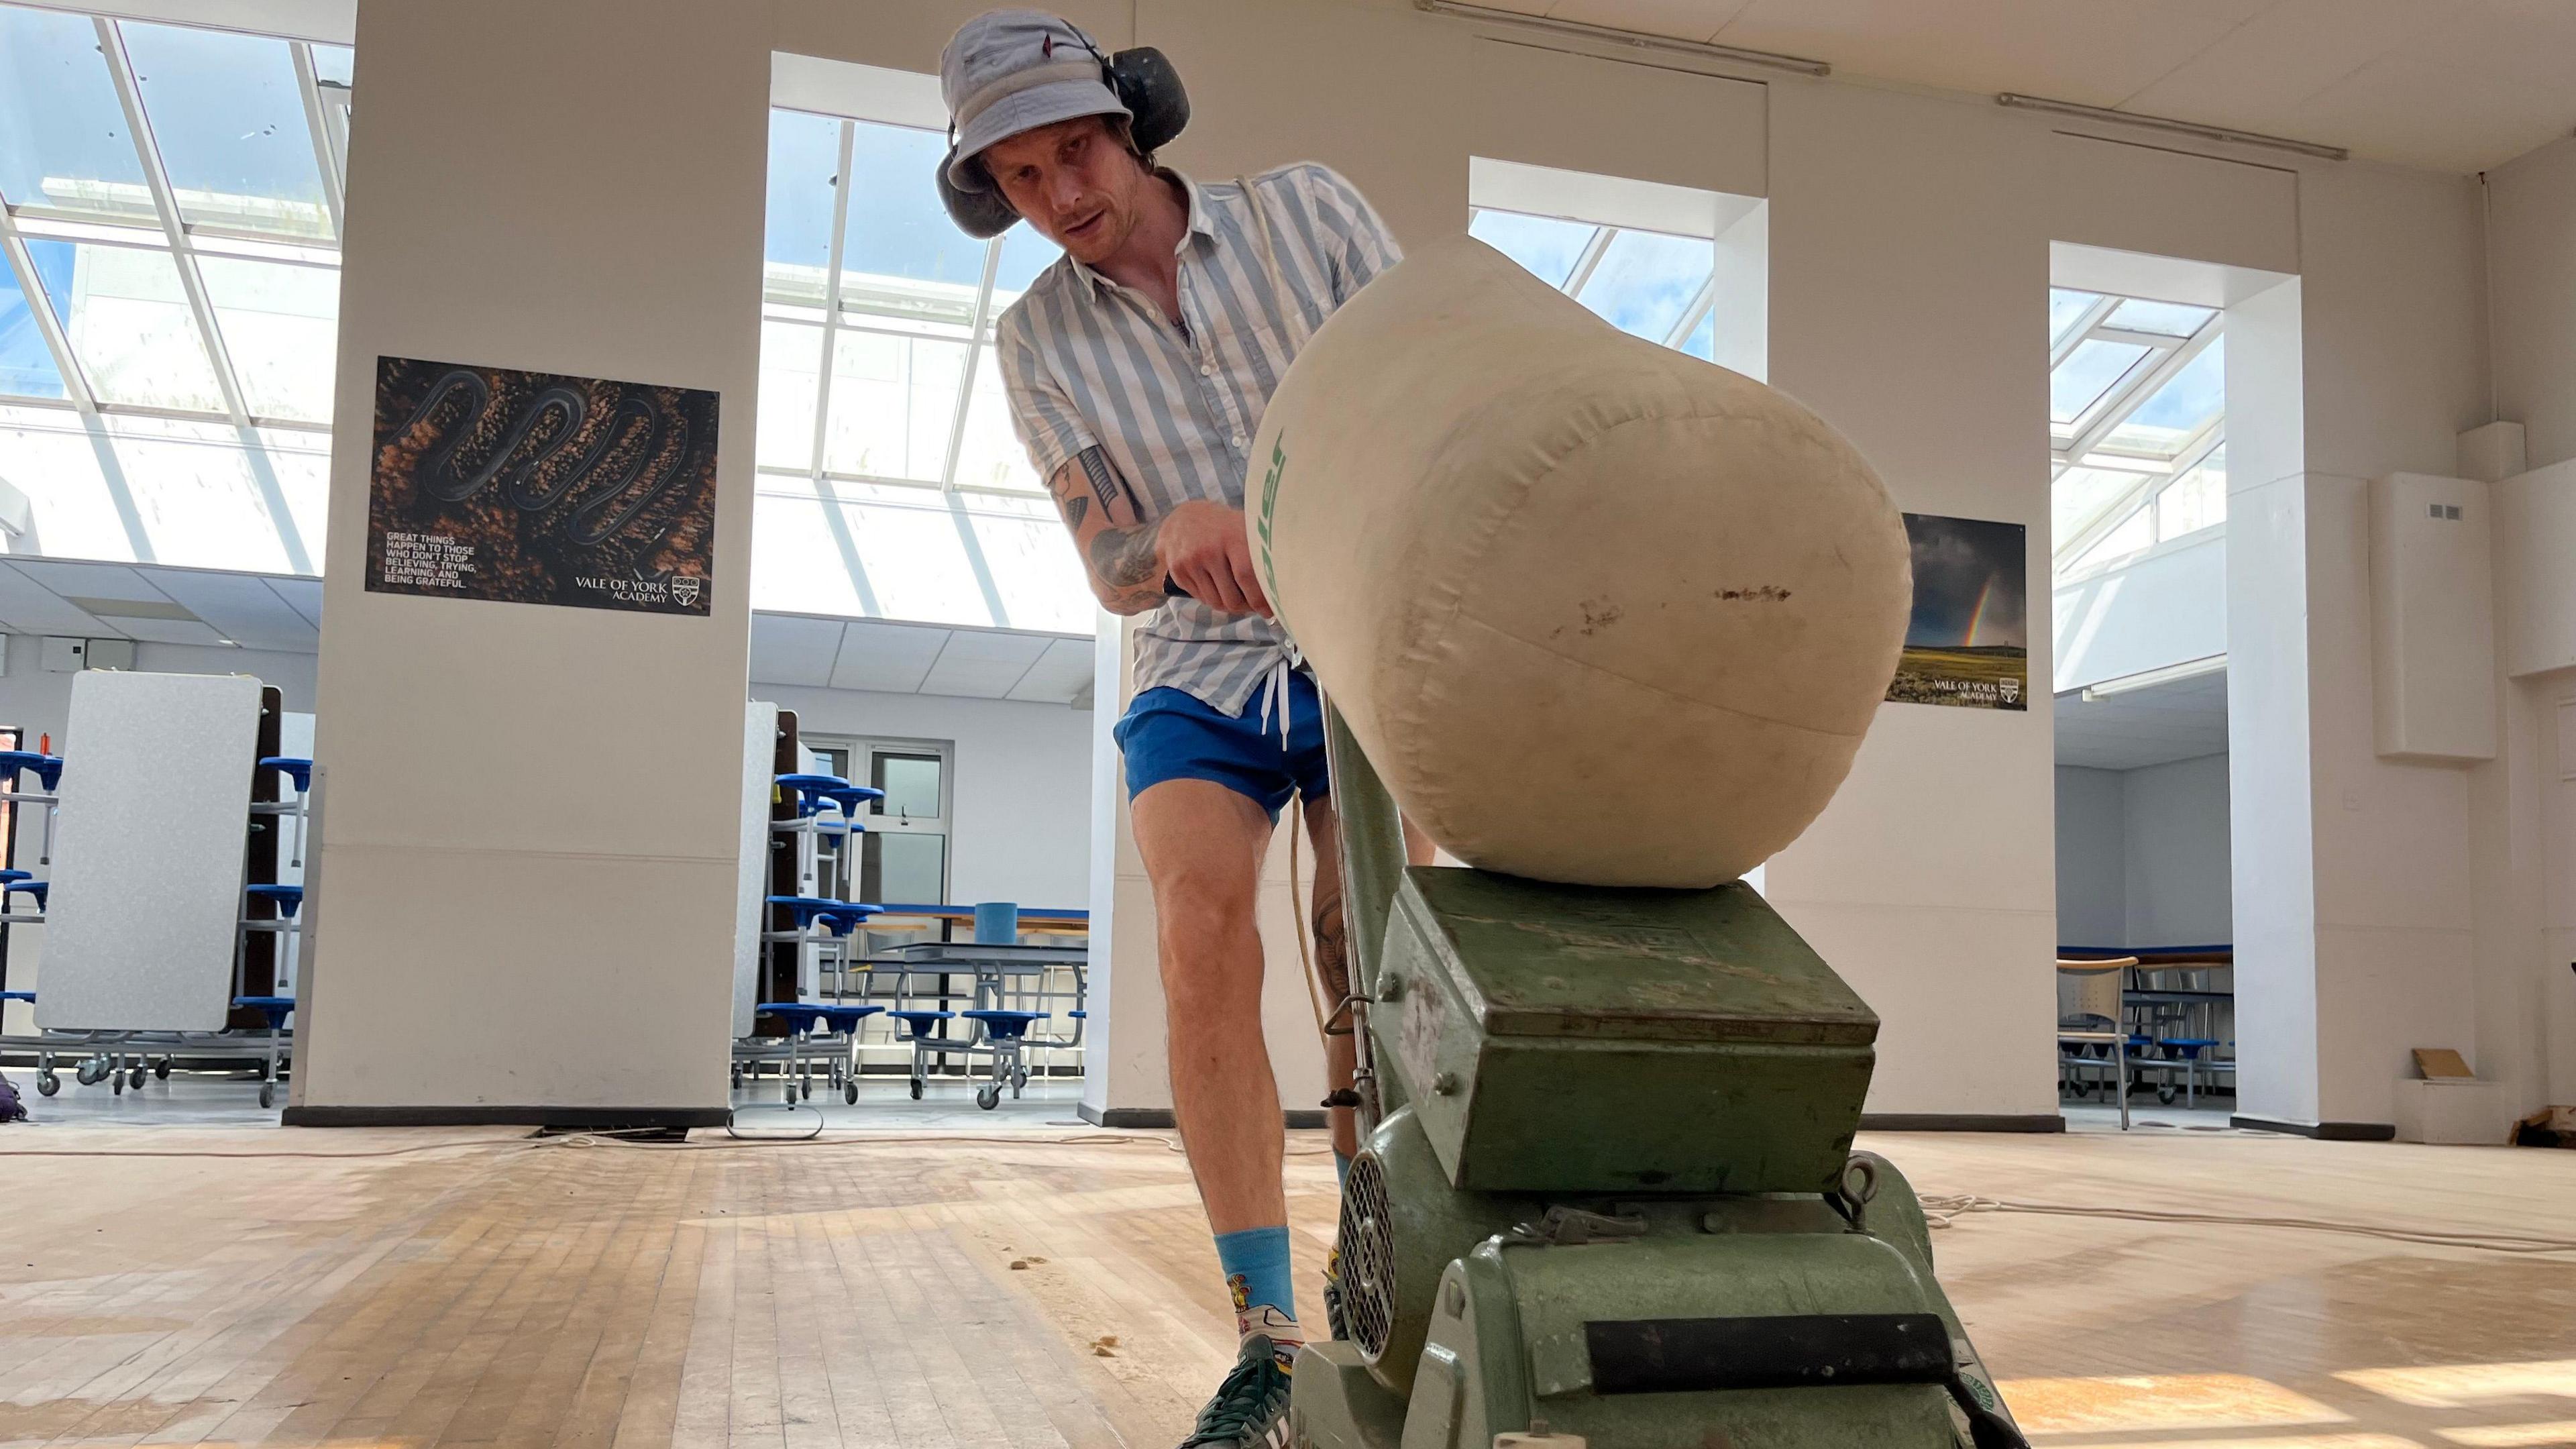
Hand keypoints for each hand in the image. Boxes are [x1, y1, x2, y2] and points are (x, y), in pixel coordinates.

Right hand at [1156, 500, 1270, 616]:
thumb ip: (1260, 554)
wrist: (1183, 519)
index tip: (1269, 611)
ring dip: (1230, 607)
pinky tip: (1219, 589)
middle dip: (1246, 608)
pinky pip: (1202, 599)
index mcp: (1232, 536)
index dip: (1260, 599)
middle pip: (1231, 597)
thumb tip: (1281, 588)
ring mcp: (1191, 561)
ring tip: (1239, 599)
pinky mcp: (1178, 571)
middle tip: (1255, 607)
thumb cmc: (1224, 528)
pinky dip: (1214, 600)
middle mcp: (1209, 549)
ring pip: (1216, 602)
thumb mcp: (1243, 529)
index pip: (1247, 576)